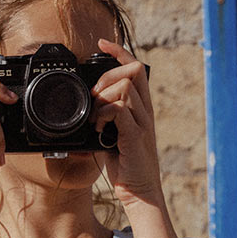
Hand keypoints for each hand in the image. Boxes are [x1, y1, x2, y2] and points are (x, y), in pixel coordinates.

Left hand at [90, 39, 165, 212]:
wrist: (141, 193)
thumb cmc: (127, 167)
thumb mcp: (114, 136)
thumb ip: (107, 119)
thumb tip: (90, 109)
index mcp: (142, 109)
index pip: (136, 67)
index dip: (119, 51)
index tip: (102, 44)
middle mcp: (145, 112)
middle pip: (133, 70)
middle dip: (106, 77)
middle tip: (95, 98)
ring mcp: (142, 123)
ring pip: (124, 88)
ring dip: (103, 98)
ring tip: (95, 118)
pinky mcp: (135, 137)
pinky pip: (119, 110)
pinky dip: (103, 114)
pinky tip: (98, 128)